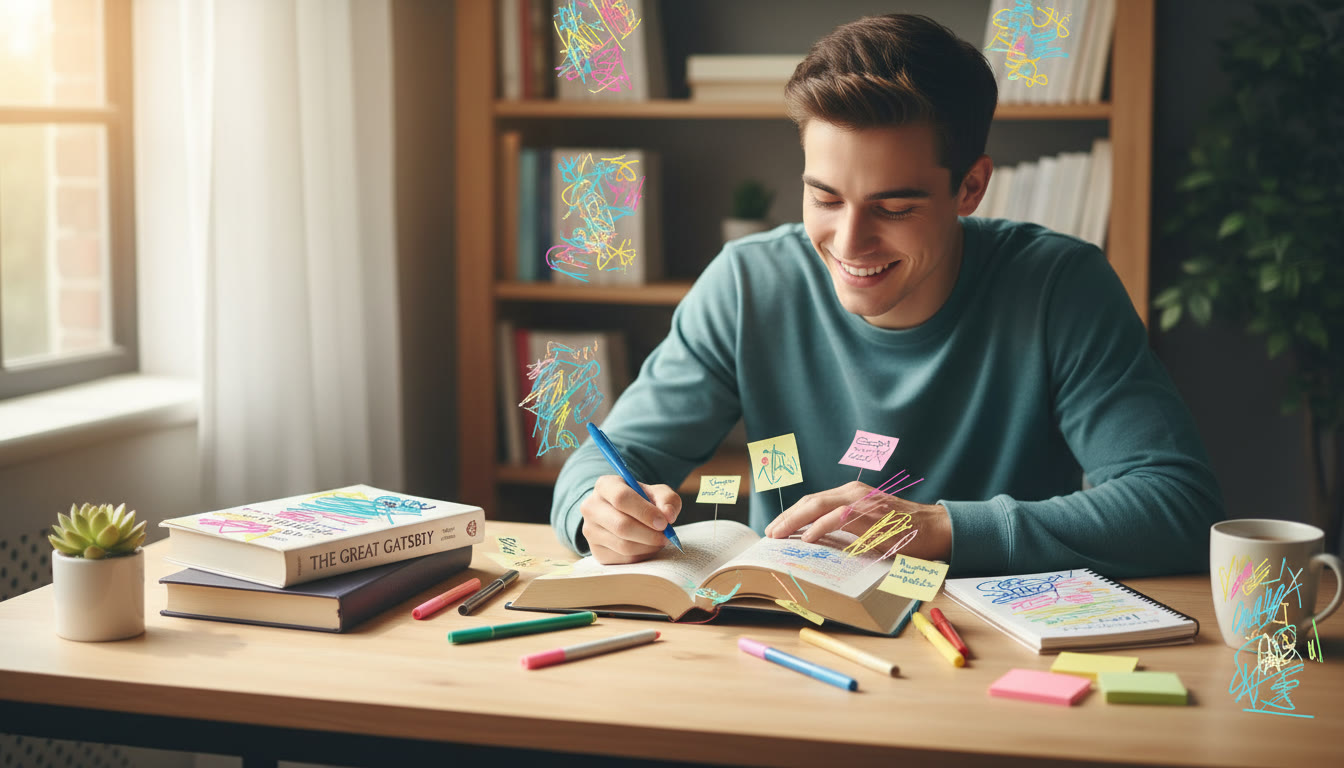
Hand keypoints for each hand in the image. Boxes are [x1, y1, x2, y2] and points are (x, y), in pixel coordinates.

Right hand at [581, 474, 681, 564]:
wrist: (625, 515)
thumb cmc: (642, 501)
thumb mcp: (657, 493)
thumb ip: (667, 500)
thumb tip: (668, 515)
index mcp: (605, 486)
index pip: (621, 498)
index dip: (645, 512)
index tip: (664, 522)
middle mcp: (591, 507)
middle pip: (621, 525)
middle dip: (649, 534)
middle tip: (666, 536)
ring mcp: (590, 531)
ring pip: (623, 545)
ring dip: (648, 546)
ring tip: (660, 540)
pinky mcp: (596, 552)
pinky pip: (623, 559)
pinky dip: (642, 555)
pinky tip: (648, 546)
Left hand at [763, 481, 951, 560]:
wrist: (936, 528)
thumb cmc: (903, 531)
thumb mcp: (868, 525)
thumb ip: (845, 527)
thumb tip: (815, 542)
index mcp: (852, 494)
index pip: (813, 501)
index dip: (791, 514)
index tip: (776, 528)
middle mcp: (854, 493)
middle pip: (810, 501)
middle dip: (786, 517)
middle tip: (769, 534)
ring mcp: (863, 501)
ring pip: (819, 506)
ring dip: (795, 521)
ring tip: (779, 536)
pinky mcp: (871, 515)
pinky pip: (838, 518)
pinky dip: (819, 527)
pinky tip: (807, 538)